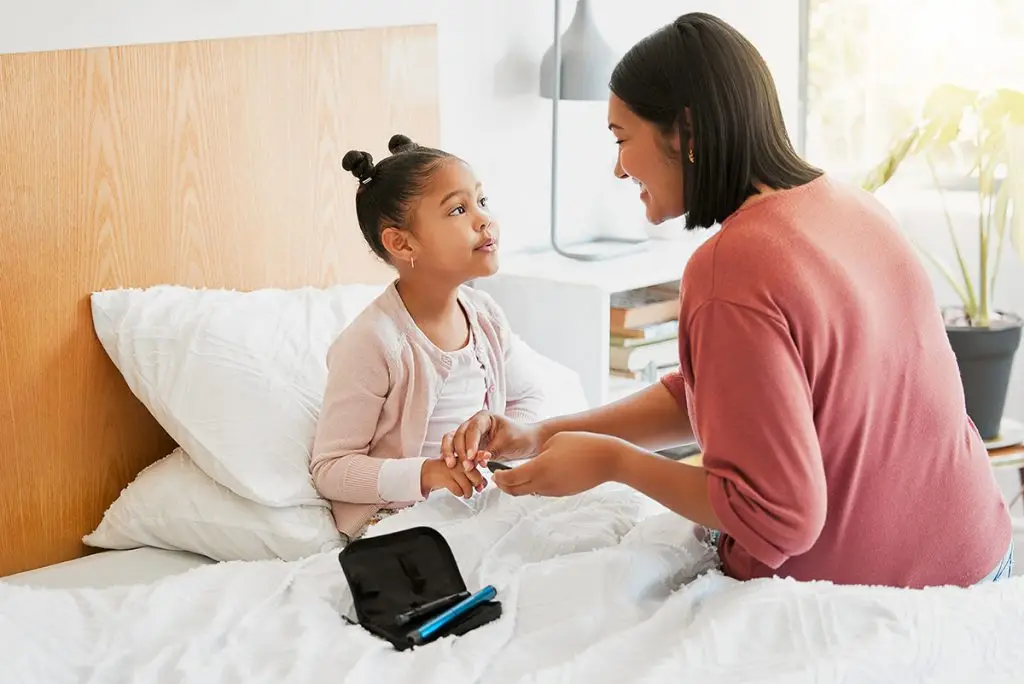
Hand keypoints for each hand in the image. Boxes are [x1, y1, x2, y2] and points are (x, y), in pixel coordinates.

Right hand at [420, 458, 484, 498]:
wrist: (429, 472)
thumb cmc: (449, 472)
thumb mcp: (463, 470)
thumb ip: (475, 475)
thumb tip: (484, 484)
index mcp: (465, 456)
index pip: (477, 456)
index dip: (482, 456)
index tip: (487, 456)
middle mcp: (459, 461)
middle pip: (476, 476)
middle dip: (476, 485)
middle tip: (474, 487)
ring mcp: (452, 469)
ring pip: (467, 485)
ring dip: (468, 492)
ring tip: (466, 493)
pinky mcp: (445, 477)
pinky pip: (458, 490)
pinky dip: (459, 493)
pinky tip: (457, 491)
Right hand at [441, 411, 542, 469]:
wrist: (527, 442)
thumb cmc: (520, 437)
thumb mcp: (507, 443)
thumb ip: (492, 451)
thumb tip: (478, 460)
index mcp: (484, 418)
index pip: (473, 428)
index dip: (470, 443)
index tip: (472, 456)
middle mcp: (474, 423)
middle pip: (459, 434)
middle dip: (461, 451)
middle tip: (467, 466)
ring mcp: (469, 434)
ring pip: (452, 439)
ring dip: (451, 452)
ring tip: (452, 465)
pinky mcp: (468, 445)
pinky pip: (455, 448)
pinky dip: (452, 456)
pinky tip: (452, 465)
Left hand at [492, 431, 628, 496]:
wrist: (608, 459)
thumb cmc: (583, 444)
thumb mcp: (554, 440)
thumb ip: (538, 453)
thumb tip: (531, 464)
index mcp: (539, 468)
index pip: (509, 478)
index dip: (498, 477)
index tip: (494, 472)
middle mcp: (544, 483)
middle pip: (515, 491)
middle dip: (503, 485)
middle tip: (498, 478)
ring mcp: (554, 490)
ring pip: (528, 492)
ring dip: (518, 486)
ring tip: (515, 475)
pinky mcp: (563, 493)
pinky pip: (542, 491)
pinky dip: (533, 486)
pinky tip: (535, 475)